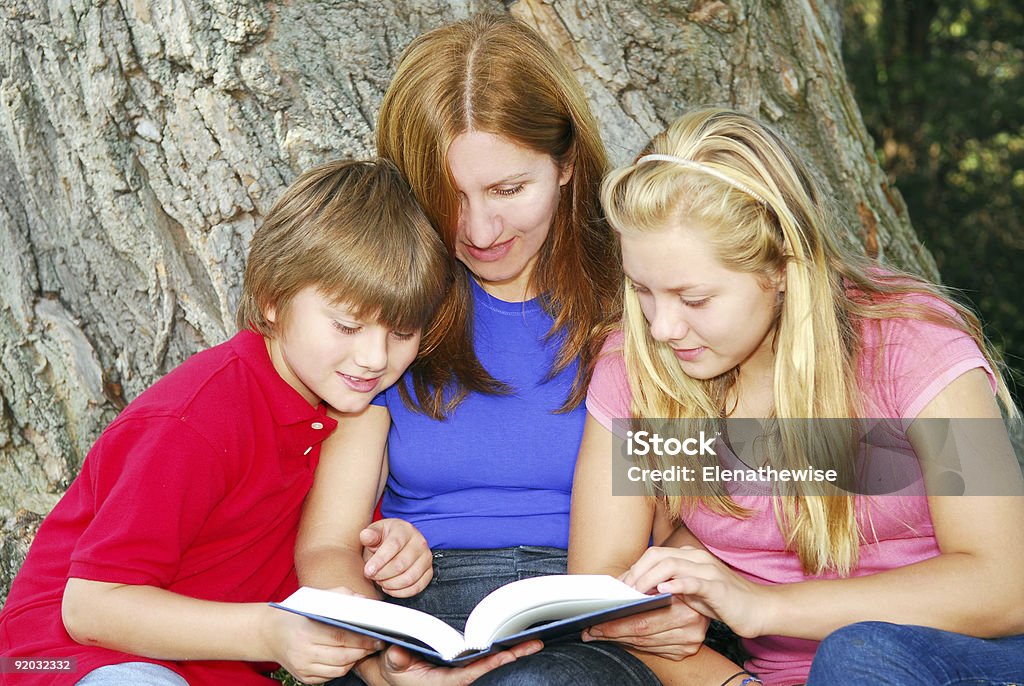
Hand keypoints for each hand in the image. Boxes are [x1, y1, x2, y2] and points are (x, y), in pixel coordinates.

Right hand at [259, 603, 382, 683]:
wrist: (271, 634)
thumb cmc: (298, 614)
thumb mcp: (316, 598)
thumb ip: (342, 596)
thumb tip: (365, 602)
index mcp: (306, 631)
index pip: (341, 637)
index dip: (362, 639)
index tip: (377, 636)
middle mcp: (303, 653)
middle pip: (342, 656)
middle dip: (363, 651)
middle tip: (376, 644)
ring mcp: (303, 668)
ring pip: (338, 670)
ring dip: (355, 660)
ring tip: (365, 650)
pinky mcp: (304, 678)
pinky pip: (330, 677)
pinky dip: (342, 668)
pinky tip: (349, 657)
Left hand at [360, 519, 432, 597]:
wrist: (399, 542)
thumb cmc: (385, 538)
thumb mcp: (376, 532)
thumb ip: (369, 535)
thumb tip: (365, 535)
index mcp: (405, 530)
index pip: (393, 546)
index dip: (379, 561)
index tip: (367, 571)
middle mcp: (419, 542)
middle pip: (401, 565)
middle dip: (382, 575)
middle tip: (372, 576)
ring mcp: (426, 558)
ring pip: (409, 578)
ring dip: (391, 584)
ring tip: (380, 581)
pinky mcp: (429, 571)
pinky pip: (417, 587)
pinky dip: (401, 592)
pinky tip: (389, 588)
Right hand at [362, 641, 543, 685]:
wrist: (395, 673)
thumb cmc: (395, 670)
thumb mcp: (392, 664)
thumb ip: (397, 660)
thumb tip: (399, 654)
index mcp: (445, 680)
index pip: (472, 672)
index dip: (490, 664)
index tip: (506, 656)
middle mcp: (458, 676)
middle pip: (489, 665)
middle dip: (512, 654)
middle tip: (535, 643)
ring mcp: (462, 670)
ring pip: (489, 660)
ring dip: (511, 651)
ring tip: (533, 640)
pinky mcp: (462, 663)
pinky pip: (484, 656)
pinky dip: (500, 648)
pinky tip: (515, 639)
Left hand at [581, 595, 708, 659]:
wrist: (709, 598)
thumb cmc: (676, 585)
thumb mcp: (662, 579)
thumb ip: (639, 584)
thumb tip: (609, 591)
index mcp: (683, 601)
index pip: (642, 620)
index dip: (616, 623)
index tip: (596, 622)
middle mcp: (690, 622)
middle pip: (642, 633)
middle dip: (613, 632)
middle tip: (591, 631)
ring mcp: (691, 639)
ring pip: (646, 643)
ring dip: (620, 639)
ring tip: (600, 634)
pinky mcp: (688, 650)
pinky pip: (656, 650)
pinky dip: (636, 644)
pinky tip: (621, 638)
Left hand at [620, 546, 769, 638]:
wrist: (759, 608)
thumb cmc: (724, 601)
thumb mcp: (692, 591)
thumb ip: (671, 585)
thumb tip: (642, 589)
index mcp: (689, 556)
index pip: (654, 554)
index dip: (634, 568)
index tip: (620, 586)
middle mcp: (696, 558)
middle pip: (657, 555)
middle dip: (636, 571)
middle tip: (622, 592)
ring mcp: (707, 570)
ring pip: (670, 564)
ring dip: (648, 578)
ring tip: (635, 593)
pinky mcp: (717, 587)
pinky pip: (693, 581)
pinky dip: (676, 584)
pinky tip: (662, 590)